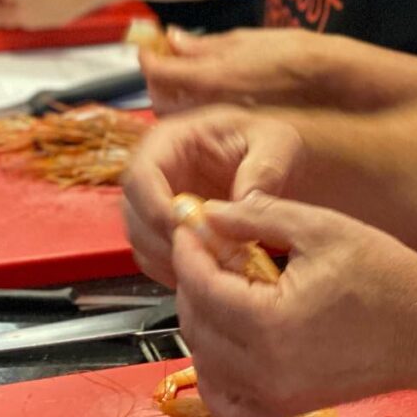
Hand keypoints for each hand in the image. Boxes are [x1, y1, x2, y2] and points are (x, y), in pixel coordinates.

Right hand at [123, 105, 305, 286]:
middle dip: (163, 241)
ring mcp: (160, 201)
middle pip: (134, 212)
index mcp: (173, 140)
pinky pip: (157, 257)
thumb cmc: (273, 143)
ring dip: (171, 260)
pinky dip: (177, 271)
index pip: (141, 175)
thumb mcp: (277, 144)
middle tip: (203, 259)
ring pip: (142, 240)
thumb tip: (242, 203)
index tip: (184, 232)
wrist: (282, 164)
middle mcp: (158, 171)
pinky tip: (208, 276)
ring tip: (214, 269)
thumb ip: (262, 170)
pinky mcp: (170, 229)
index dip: (154, 207)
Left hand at [141, 27, 321, 114]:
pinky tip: (204, 95)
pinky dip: (191, 108)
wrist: (329, 84)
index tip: (147, 47)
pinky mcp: (235, 132)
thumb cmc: (293, 54)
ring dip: (172, 96)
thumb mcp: (246, 39)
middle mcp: (211, 104)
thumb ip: (205, 45)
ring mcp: (222, 121)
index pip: (159, 72)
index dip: (148, 59)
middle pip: (161, 99)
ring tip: (182, 77)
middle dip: (157, 81)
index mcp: (210, 77)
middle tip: (164, 61)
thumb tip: (173, 38)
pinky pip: (199, 123)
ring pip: (178, 115)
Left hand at [171, 192, 416, 416]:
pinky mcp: (285, 408)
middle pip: (195, 322)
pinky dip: (213, 371)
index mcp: (270, 321)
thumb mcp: (321, 227)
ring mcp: (273, 396)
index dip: (189, 249)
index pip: (200, 284)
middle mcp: (264, 369)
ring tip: (223, 285)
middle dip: (193, 280)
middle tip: (210, 248)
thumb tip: (207, 213)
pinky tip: (227, 338)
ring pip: (201, 361)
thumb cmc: (387, 274)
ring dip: (200, 321)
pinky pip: (224, 400)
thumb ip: (257, 218)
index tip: (192, 225)